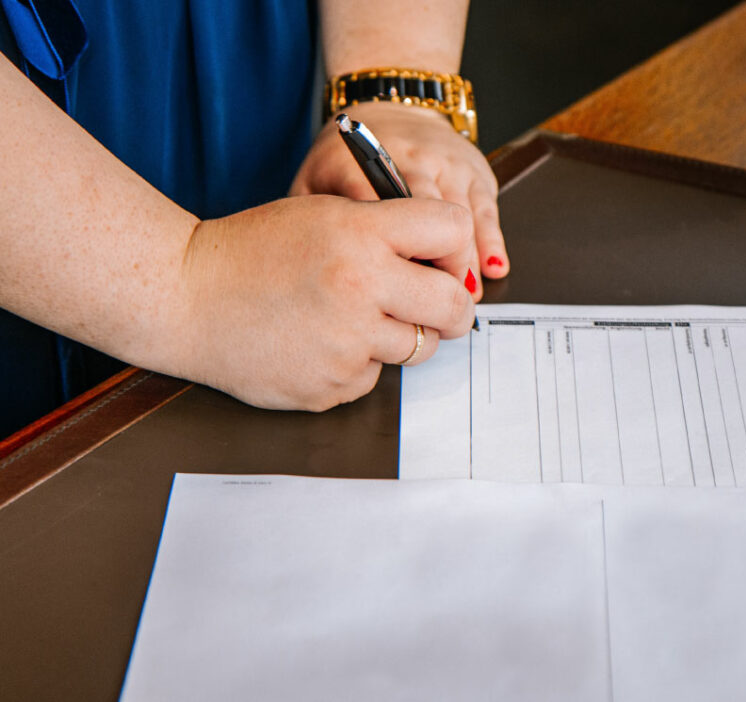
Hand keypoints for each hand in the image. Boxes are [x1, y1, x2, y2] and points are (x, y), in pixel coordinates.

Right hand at [177, 195, 475, 410]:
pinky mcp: (332, 386)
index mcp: (362, 234)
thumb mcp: (323, 215)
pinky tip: (320, 341)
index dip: (453, 247)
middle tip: (435, 306)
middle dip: (451, 308)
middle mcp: (361, 288)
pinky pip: (374, 376)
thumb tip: (448, 262)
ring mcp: (347, 343)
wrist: (184, 296)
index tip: (443, 260)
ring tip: (355, 317)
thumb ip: (387, 231)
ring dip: (400, 336)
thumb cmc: (252, 251)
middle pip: (455, 306)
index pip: (454, 231)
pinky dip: (358, 362)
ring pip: (419, 348)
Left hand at [290, 101, 507, 300]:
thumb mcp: (313, 184)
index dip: (388, 256)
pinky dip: (491, 241)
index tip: (391, 292)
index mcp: (358, 163)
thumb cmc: (347, 160)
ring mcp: (444, 161)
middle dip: (434, 262)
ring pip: (460, 215)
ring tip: (461, 297)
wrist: (390, 110)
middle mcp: (406, 157)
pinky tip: (492, 270)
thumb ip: (308, 223)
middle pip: (425, 214)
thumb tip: (312, 276)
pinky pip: (485, 208)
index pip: (374, 212)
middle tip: (434, 305)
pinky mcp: (474, 168)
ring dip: (464, 259)